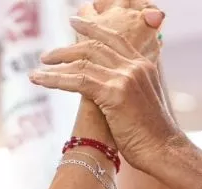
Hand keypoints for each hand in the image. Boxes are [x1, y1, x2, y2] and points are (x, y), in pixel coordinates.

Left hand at [32, 5, 178, 170]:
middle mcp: (134, 67)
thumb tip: (110, 89)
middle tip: (46, 55)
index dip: (92, 29)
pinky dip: (55, 79)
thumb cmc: (152, 136)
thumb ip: (130, 88)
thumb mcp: (144, 102)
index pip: (114, 39)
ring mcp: (125, 78)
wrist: (164, 151)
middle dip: (66, 49)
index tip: (74, 23)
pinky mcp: (114, 93)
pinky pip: (77, 80)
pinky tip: (40, 80)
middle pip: (94, 47)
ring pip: (82, 62)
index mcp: (143, 65)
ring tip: (37, 70)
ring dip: (56, 64)